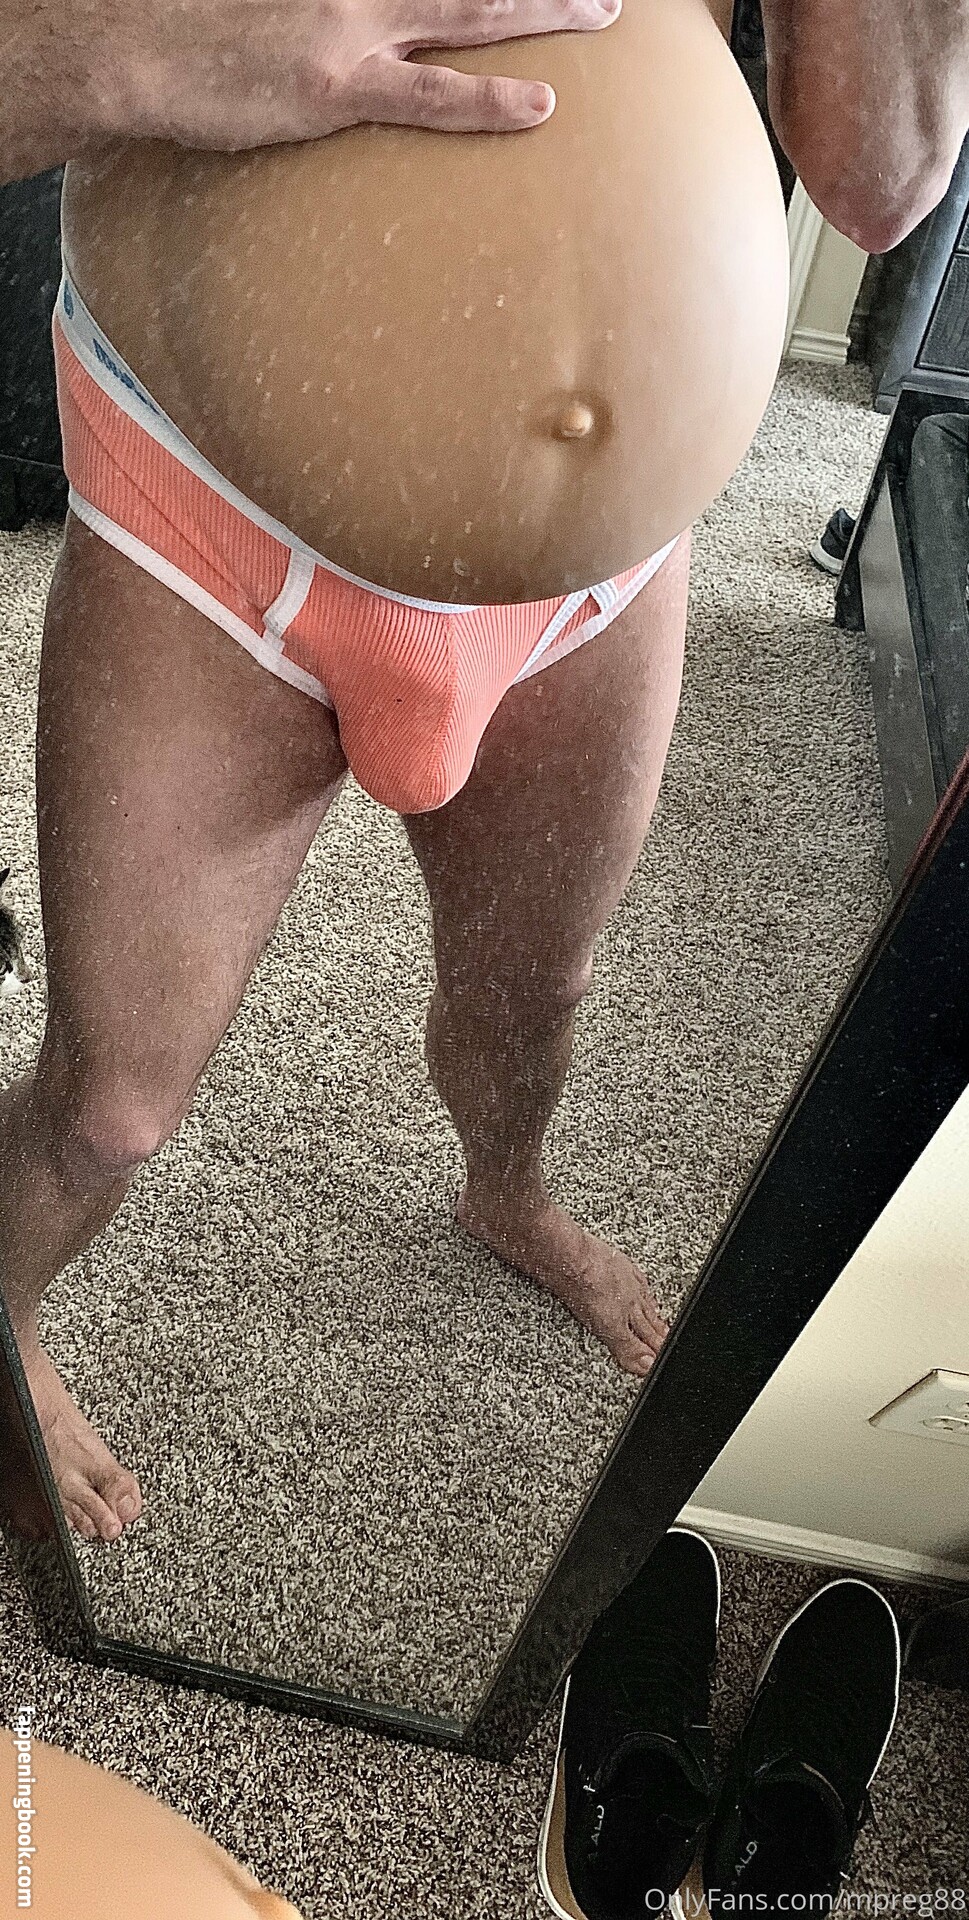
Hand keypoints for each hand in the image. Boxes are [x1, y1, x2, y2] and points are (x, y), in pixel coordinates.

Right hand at [30, 0, 620, 161]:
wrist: (129, 46)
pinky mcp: (336, 87)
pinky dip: (491, 99)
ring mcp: (349, 25)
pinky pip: (432, 95)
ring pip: (469, 9)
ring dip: (540, 7)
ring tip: (599, 11)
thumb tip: (370, 16)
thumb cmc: (188, 20)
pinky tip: (541, 105)